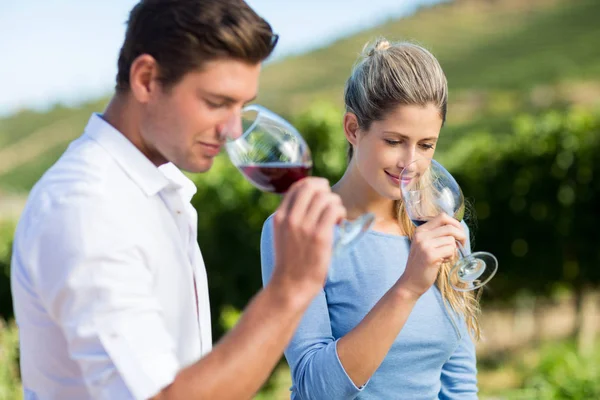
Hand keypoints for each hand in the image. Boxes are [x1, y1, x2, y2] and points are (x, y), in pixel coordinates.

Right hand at [269, 177, 346, 297]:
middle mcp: (290, 218)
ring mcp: (305, 227)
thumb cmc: (290, 262)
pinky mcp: (320, 236)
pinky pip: (334, 210)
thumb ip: (291, 218)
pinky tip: (339, 222)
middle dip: (325, 190)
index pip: (297, 187)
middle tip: (331, 203)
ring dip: (335, 203)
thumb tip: (310, 201)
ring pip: (326, 197)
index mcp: (280, 216)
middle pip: (312, 187)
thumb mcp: (282, 235)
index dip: (313, 184)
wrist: (291, 285)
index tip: (321, 192)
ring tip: (335, 216)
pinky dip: (340, 212)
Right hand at [396, 213, 465, 298]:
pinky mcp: (430, 255)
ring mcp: (425, 245)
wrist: (411, 282)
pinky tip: (443, 261)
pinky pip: (450, 250)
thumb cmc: (422, 264)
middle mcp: (421, 235)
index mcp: (420, 230)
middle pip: (450, 227)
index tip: (459, 233)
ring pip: (451, 240)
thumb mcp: (425, 245)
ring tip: (445, 257)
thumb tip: (458, 229)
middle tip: (462, 245)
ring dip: (453, 250)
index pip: (442, 217)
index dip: (455, 223)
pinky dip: (451, 256)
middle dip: (461, 235)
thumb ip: (436, 235)